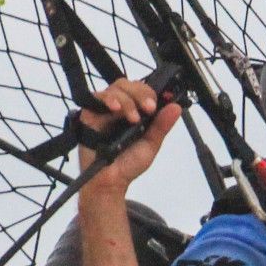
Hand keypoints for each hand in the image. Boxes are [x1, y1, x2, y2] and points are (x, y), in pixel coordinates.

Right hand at [75, 77, 181, 193]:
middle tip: (149, 109)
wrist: (110, 181)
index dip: (150, 93)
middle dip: (141, 94)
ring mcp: (104, 109)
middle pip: (128, 85)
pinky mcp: (89, 113)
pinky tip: (115, 109)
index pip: (142, 90)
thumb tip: (176, 108)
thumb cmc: (129, 164)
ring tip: (134, 119)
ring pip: (115, 89)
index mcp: (135, 111)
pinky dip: (108, 100)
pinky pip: (96, 98)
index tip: (156, 104)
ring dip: (128, 100)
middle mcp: (120, 107)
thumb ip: (162, 126)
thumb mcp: (151, 144)